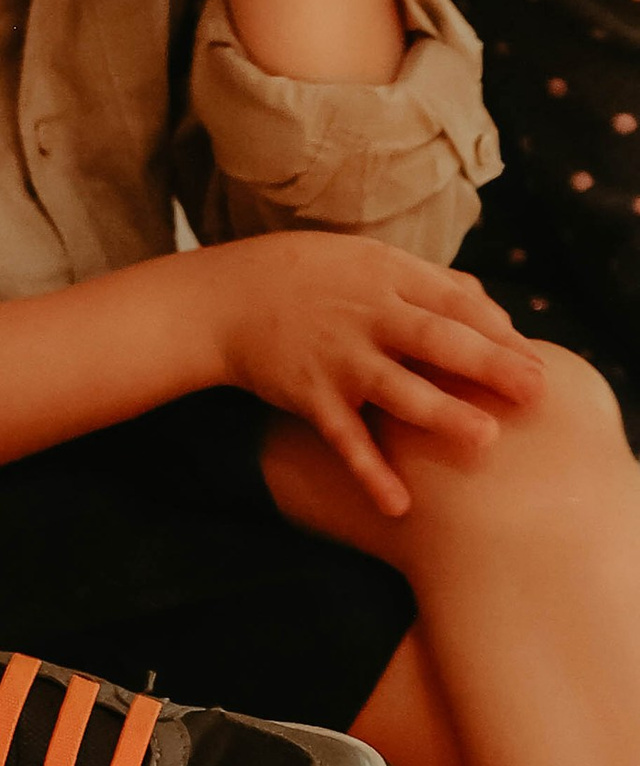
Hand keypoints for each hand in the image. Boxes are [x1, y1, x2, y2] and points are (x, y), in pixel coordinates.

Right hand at [202, 233, 543, 518]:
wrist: (227, 300)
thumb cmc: (308, 278)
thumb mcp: (368, 261)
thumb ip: (430, 283)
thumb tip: (493, 310)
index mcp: (387, 280)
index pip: (455, 304)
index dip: (499, 333)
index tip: (537, 363)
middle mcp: (366, 317)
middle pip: (437, 341)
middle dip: (489, 365)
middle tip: (535, 392)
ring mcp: (338, 358)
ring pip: (396, 389)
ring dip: (440, 414)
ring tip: (485, 438)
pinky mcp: (310, 396)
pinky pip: (344, 438)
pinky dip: (368, 471)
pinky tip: (398, 504)